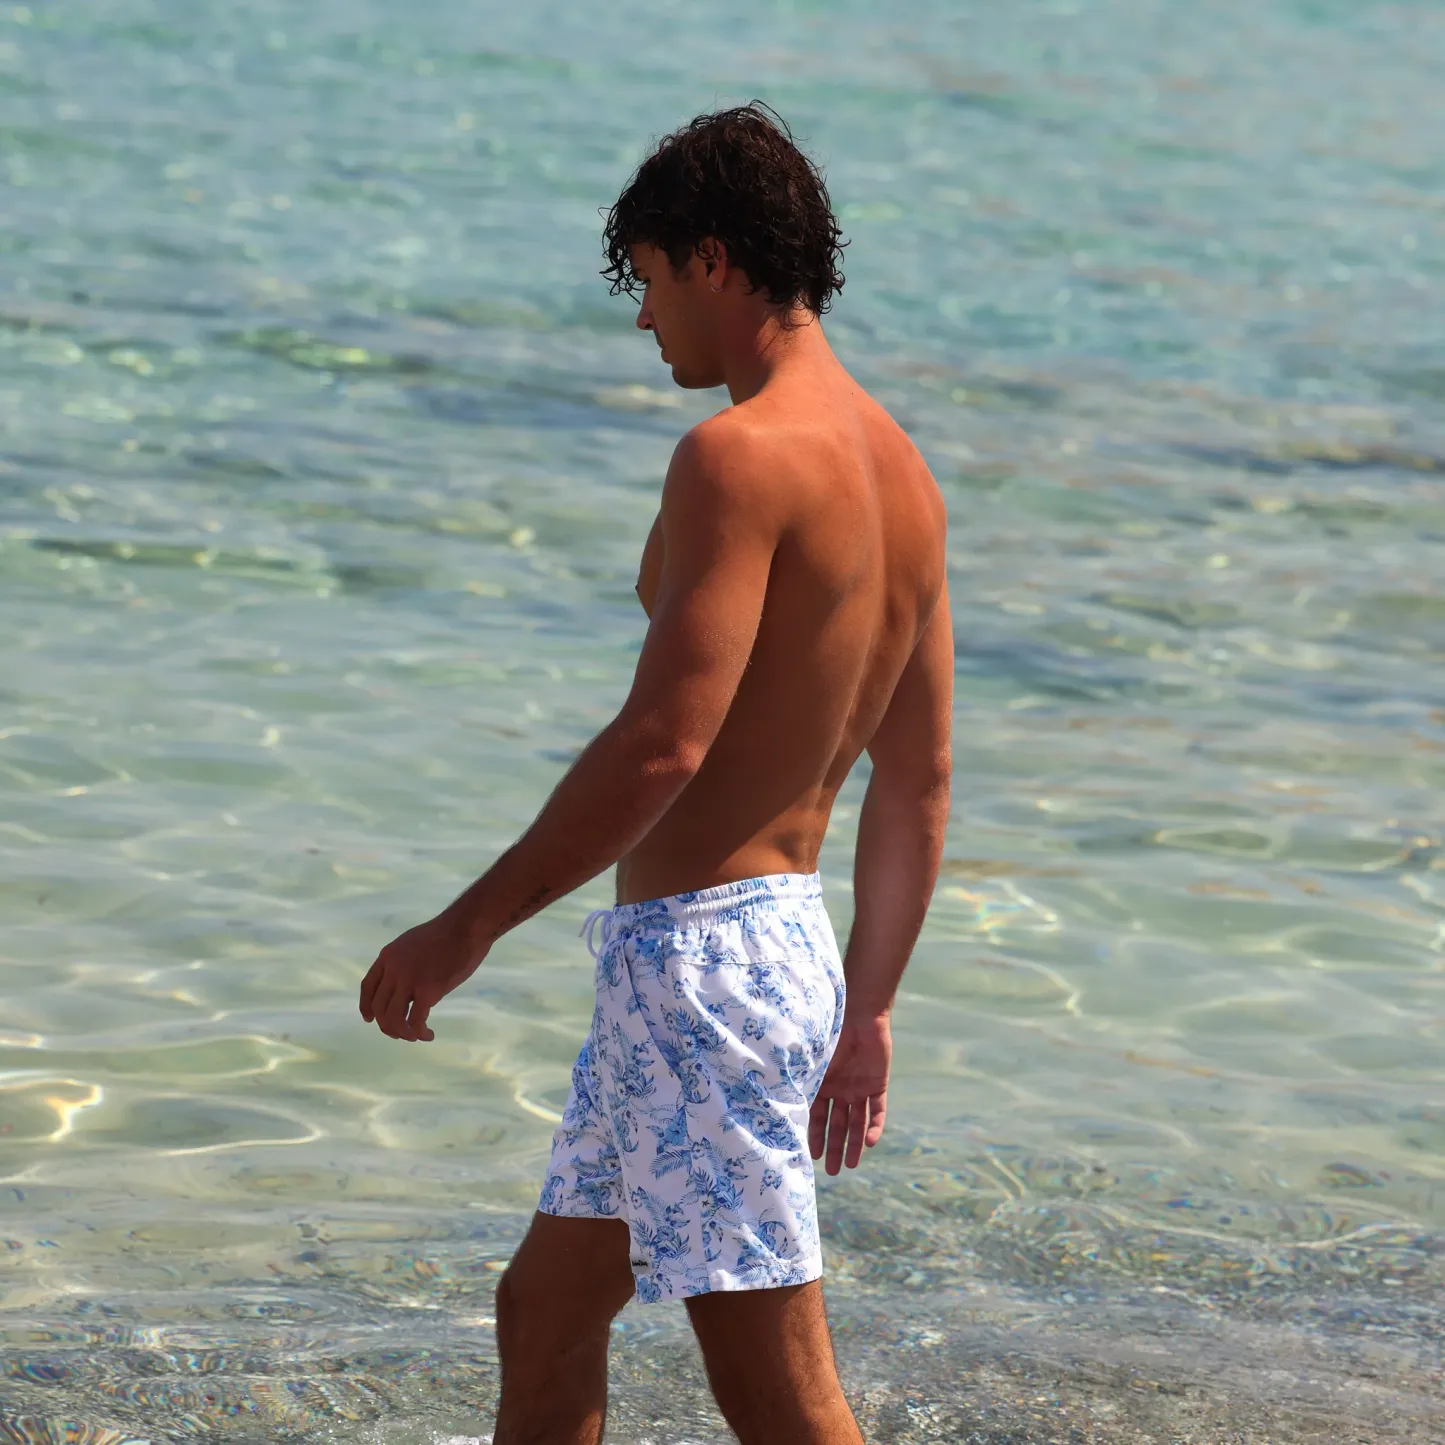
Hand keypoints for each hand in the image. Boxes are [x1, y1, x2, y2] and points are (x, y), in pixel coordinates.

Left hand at [359, 910, 487, 1041]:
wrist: (466, 927)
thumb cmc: (447, 933)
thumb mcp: (412, 942)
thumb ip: (403, 962)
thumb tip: (405, 983)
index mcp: (388, 956)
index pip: (367, 986)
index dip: (366, 1006)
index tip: (369, 1019)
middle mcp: (393, 970)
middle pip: (379, 1008)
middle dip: (387, 1026)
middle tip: (400, 1033)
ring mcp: (409, 981)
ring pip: (393, 1018)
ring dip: (402, 1033)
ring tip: (414, 1036)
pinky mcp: (428, 991)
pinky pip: (416, 1021)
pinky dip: (420, 1033)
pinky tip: (428, 1034)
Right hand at [809, 1012, 890, 1174]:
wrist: (860, 1014)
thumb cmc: (831, 1034)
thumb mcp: (814, 1062)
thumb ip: (806, 1083)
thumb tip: (783, 1107)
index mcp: (823, 1084)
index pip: (817, 1116)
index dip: (815, 1135)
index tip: (811, 1156)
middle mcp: (840, 1090)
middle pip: (838, 1124)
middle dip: (835, 1147)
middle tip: (832, 1172)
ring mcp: (859, 1088)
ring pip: (857, 1122)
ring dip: (855, 1144)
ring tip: (851, 1165)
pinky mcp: (878, 1085)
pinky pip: (877, 1110)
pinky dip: (875, 1126)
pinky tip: (870, 1142)